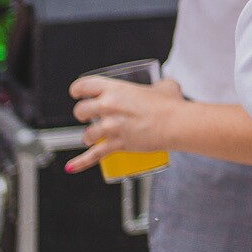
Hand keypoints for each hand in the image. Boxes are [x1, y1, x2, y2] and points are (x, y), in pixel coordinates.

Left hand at [66, 75, 186, 174]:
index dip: (78, 90)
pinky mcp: (116, 144)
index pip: (84, 85)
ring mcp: (111, 126)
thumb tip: (162, 86)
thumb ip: (158, 85)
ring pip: (87, 133)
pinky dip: (81, 162)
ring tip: (96, 137)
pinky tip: (72, 166)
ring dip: (89, 136)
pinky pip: (94, 155)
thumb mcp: (165, 86)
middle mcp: (108, 106)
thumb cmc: (172, 105)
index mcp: (116, 89)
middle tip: (88, 116)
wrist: (178, 124)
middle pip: (80, 110)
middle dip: (82, 114)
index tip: (78, 94)